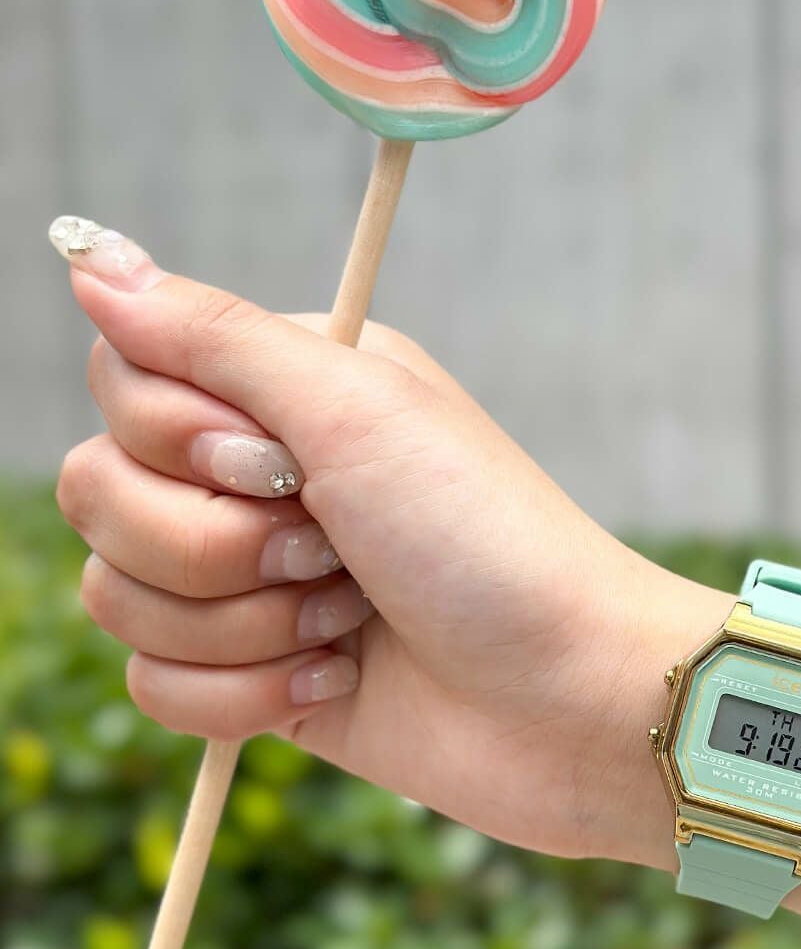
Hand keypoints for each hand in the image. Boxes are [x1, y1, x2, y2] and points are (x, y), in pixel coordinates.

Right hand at [51, 217, 728, 866]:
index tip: (283, 465)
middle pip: (98, 491)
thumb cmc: (483, 536)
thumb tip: (90, 254)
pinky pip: (154, 684)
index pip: (124, 379)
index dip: (177, 438)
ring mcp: (248, 578)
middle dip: (219, 543)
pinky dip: (250, 695)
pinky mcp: (249, 671)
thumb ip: (214, 335)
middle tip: (333, 547)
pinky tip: (340, 679)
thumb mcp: (354, 408)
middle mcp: (256, 474)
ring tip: (352, 615)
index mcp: (283, 391)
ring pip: (118, 595)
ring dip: (248, 623)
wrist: (562, 693)